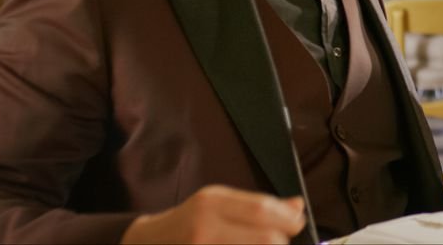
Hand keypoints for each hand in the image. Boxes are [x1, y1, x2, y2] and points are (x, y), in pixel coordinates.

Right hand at [120, 185, 305, 243]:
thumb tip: (297, 206)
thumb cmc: (188, 224)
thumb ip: (258, 205)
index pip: (263, 210)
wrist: (144, 244)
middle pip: (266, 240)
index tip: (298, 225)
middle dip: (280, 243)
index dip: (289, 220)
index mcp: (212, 202)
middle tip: (278, 242)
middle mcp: (204, 227)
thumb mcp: (218, 204)